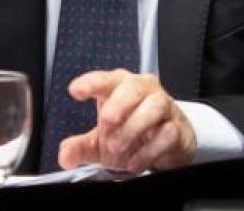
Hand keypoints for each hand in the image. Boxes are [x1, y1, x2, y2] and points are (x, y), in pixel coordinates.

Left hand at [57, 69, 195, 172]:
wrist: (165, 146)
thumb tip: (66, 154)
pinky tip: (135, 162)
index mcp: (120, 88)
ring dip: (135, 126)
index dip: (91, 82)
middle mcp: (144, 91)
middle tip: (106, 120)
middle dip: (119, 102)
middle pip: (135, 85)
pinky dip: (149, 149)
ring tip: (117, 147)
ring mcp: (164, 107)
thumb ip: (82, 146)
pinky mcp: (177, 128)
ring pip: (155, 105)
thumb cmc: (131, 133)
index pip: (105, 79)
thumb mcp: (101, 142)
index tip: (76, 90)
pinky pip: (167, 133)